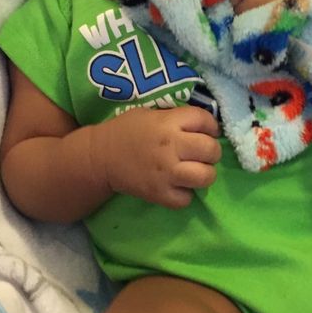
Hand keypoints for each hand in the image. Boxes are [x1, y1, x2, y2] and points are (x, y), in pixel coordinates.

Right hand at [90, 105, 220, 208]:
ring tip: (194, 170)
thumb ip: (177, 118)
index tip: (207, 131)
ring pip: (206, 176)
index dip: (211, 126)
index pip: (205, 120)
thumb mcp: (152, 114)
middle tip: (201, 153)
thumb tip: (205, 127)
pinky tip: (177, 186)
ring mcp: (166, 173)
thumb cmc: (128, 131)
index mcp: (168, 123)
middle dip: (211, 151)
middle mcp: (170, 146)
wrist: (100, 157)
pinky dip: (185, 194)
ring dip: (204, 173)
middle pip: (211, 149)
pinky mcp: (159, 194)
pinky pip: (187, 199)